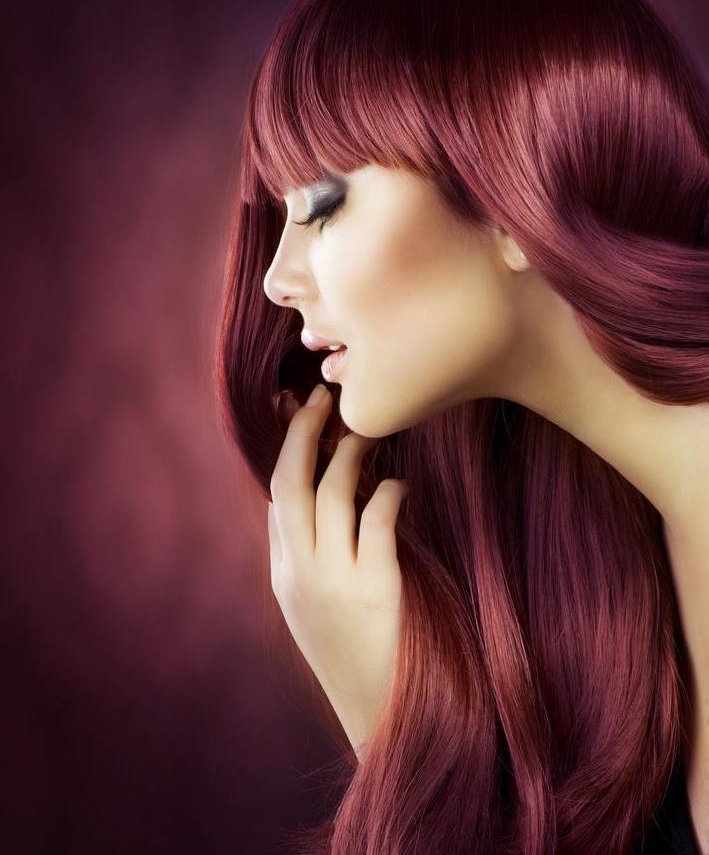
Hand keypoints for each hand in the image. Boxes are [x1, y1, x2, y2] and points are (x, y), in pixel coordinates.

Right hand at [267, 383, 407, 759]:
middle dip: (302, 432)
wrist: (380, 719)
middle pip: (290, 482)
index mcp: (284, 575)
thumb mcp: (316, 609)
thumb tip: (327, 500)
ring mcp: (333, 582)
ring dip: (348, 453)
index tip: (296, 411)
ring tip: (367, 432)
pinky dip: (386, 493)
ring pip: (329, 494)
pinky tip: (398, 484)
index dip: (285, 448)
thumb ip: (313, 557)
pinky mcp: (375, 590)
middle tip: (321, 397)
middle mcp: (299, 573)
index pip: (276, 496)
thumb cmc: (356, 656)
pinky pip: (376, 522)